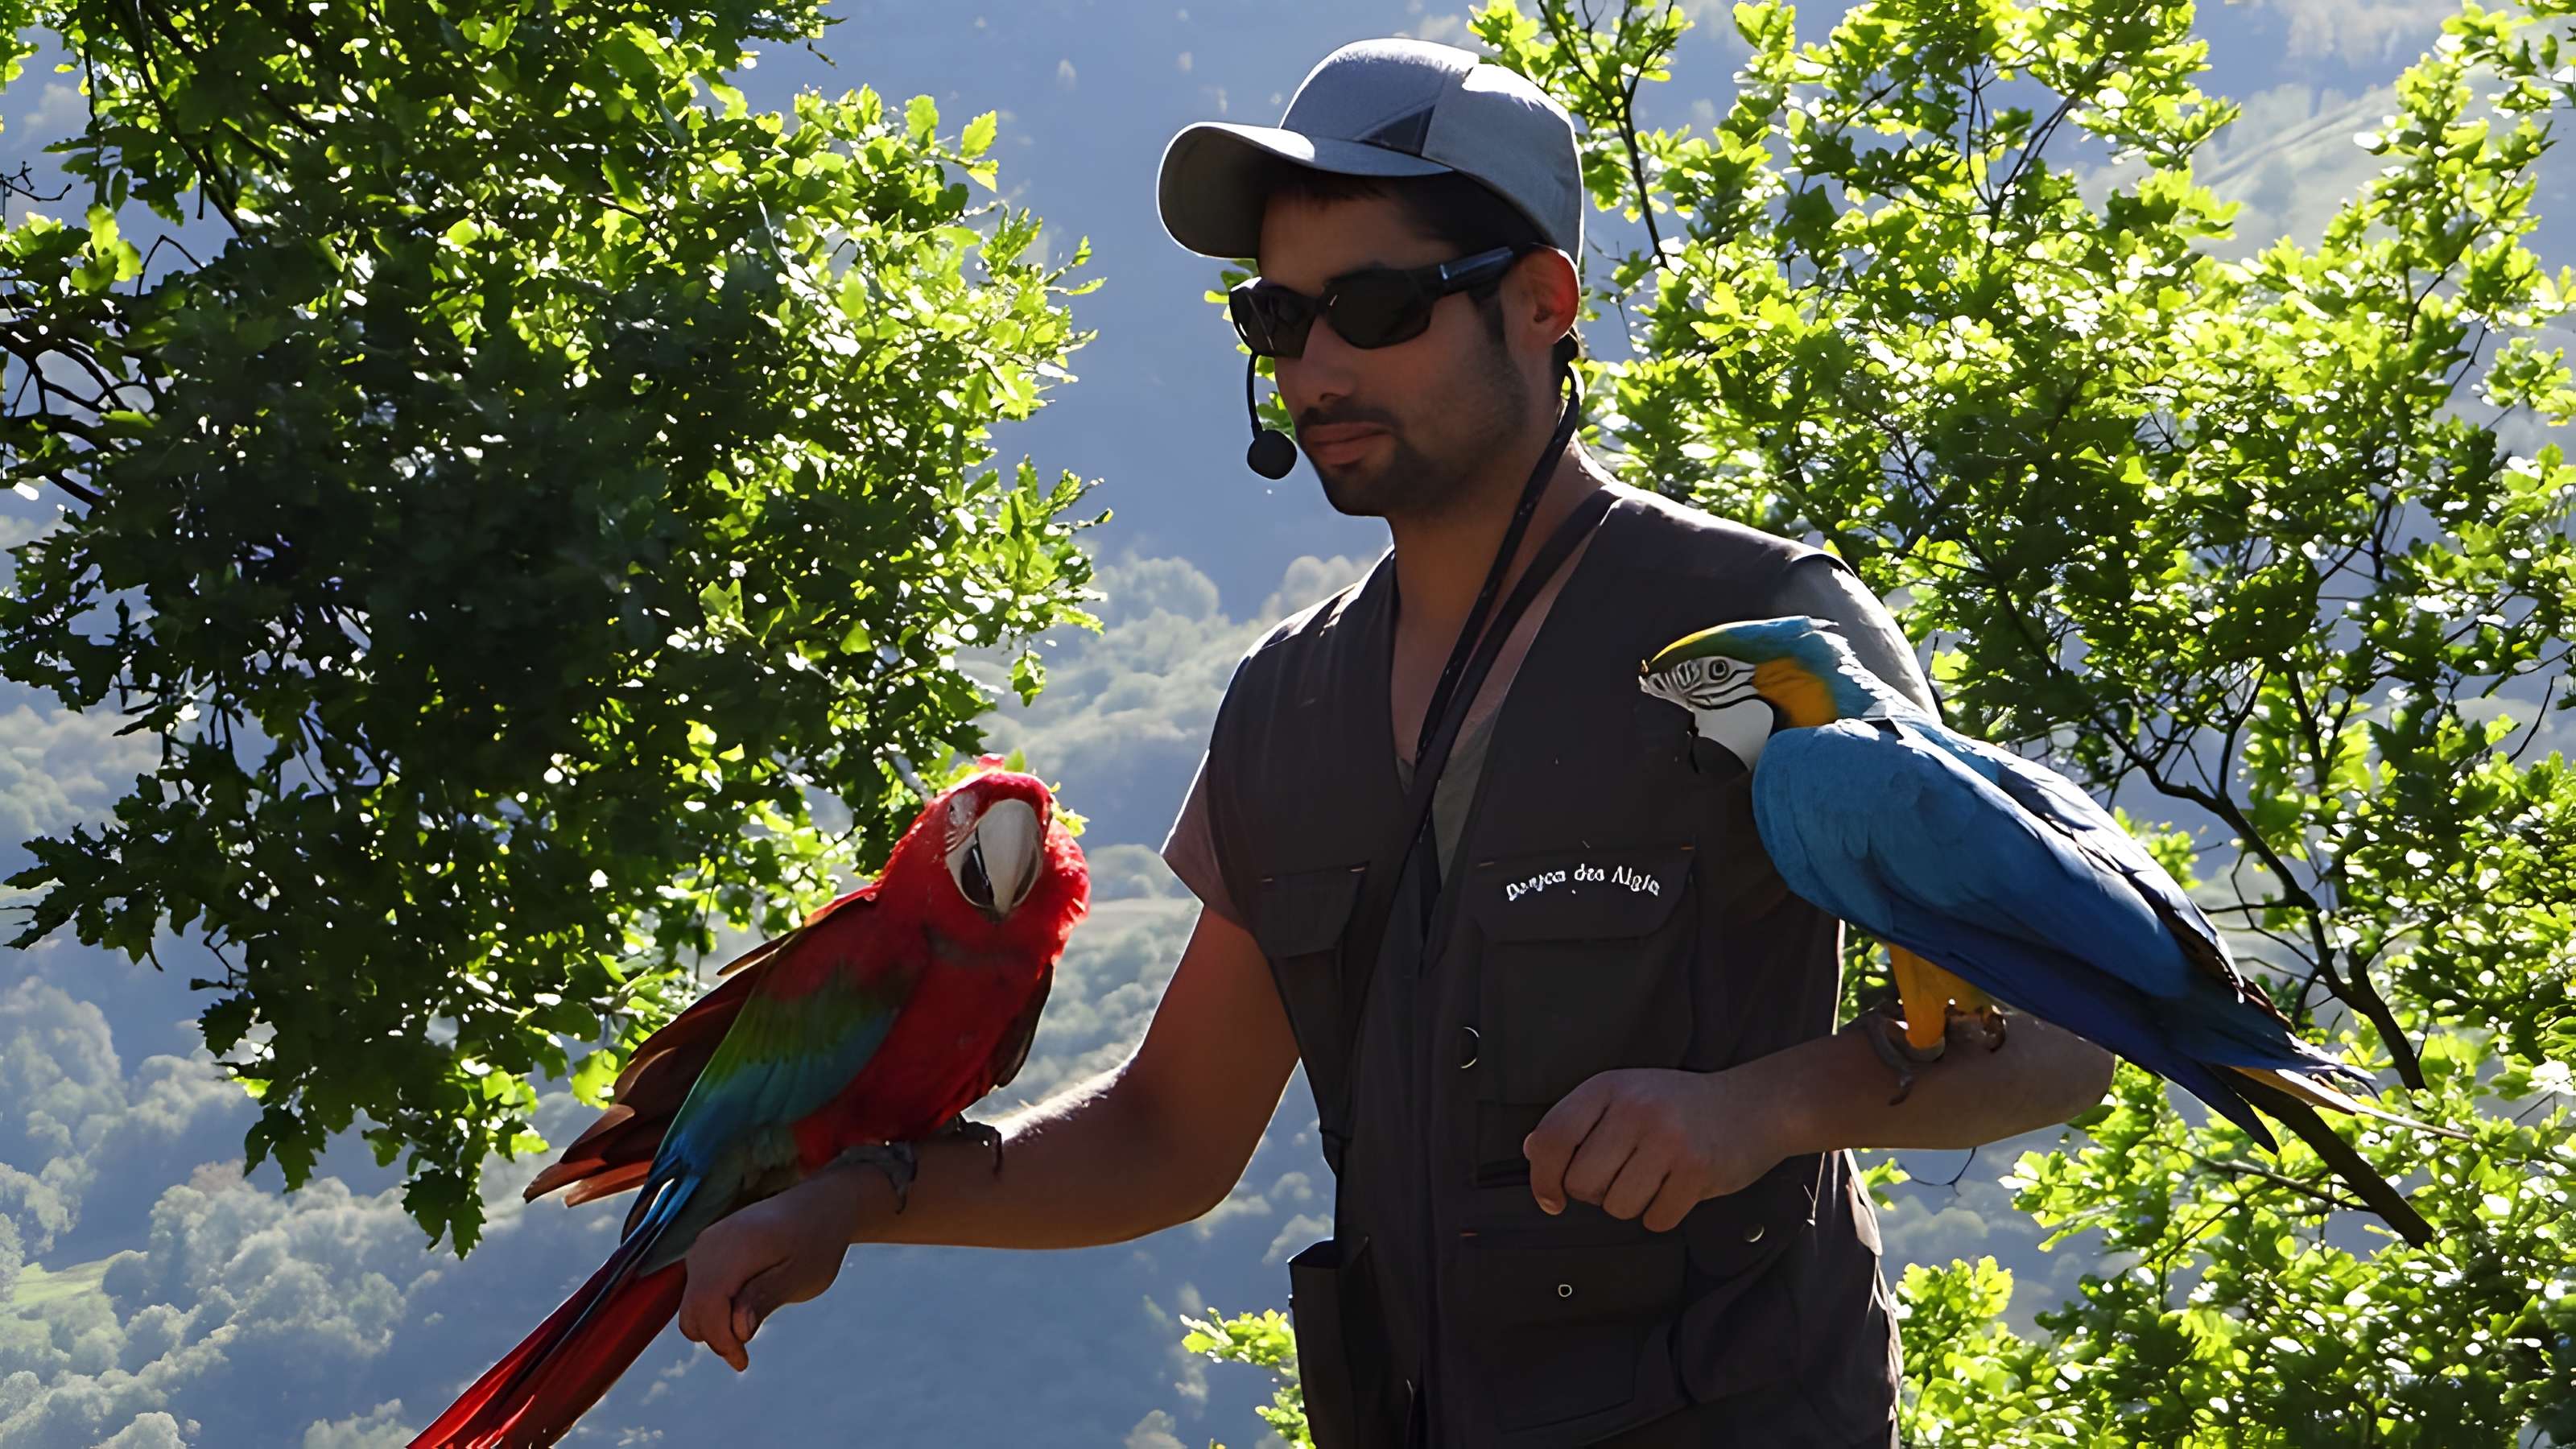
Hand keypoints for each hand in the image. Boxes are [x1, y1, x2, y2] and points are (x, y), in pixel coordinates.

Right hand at [676, 1172, 860, 1371]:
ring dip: (713, 1327)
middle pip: (692, 1310)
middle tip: (744, 1354)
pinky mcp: (705, 1251)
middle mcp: (711, 1243)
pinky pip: (696, 1292)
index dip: (721, 1340)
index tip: (742, 1362)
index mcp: (736, 1246)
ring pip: (690, 1305)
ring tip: (747, 1330)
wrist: (817, 1209)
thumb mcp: (801, 1276)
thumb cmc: (815, 1242)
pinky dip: (712, 1311)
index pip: (708, 1304)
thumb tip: (737, 1329)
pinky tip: (741, 1315)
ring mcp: (704, 1245)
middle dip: (716, 1338)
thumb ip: (765, 1298)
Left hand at [1522, 1067, 1793, 1231]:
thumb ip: (1579, 1120)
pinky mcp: (1698, 1171)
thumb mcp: (1626, 1092)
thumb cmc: (1682, 1104)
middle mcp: (1636, 1109)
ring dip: (1632, 1204)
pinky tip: (1676, 1188)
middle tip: (1623, 1175)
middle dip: (1596, 1192)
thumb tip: (1534, 1151)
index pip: (1553, 1138)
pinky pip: (1656, 1219)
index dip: (1542, 1178)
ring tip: (1653, 1178)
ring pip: (1617, 1207)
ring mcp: (1668, 1140)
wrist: (1754, 1104)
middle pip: (1582, 1183)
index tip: (1550, 1197)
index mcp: (1609, 1087)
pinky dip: (1662, 1214)